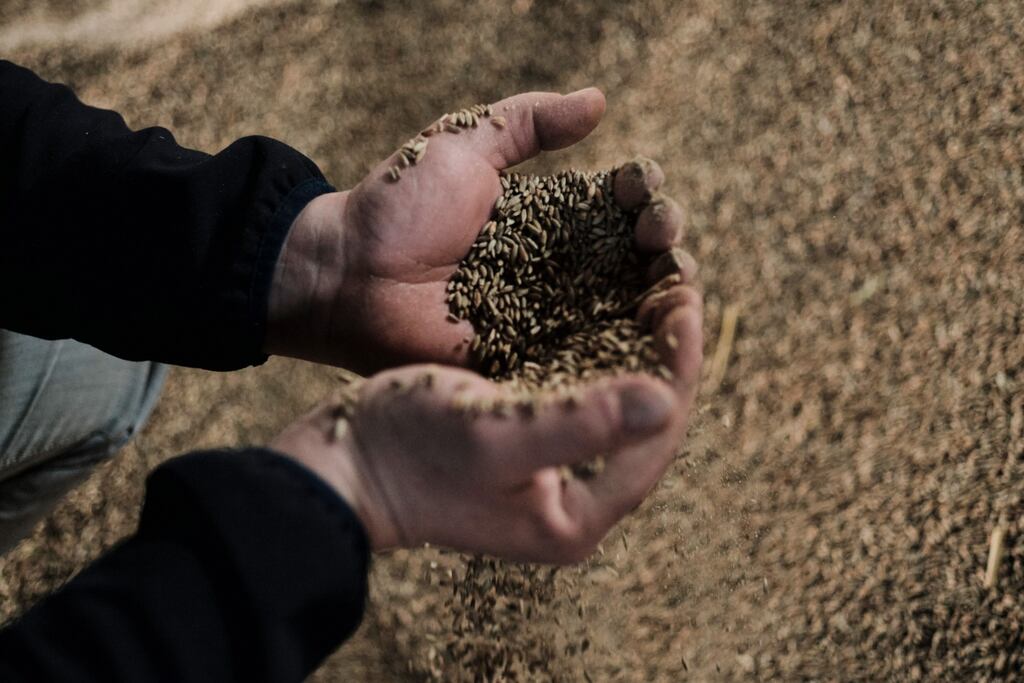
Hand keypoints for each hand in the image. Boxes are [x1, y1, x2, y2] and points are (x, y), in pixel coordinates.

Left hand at [266, 88, 686, 373]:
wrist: (346, 272)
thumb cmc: (397, 204)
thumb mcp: (465, 143)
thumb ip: (528, 120)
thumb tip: (600, 101)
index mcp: (552, 220)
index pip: (622, 208)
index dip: (644, 198)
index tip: (640, 189)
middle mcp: (560, 271)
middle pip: (636, 260)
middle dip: (663, 243)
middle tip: (659, 235)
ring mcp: (549, 320)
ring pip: (626, 310)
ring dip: (661, 296)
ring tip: (673, 285)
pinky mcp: (532, 363)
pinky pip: (590, 363)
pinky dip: (628, 354)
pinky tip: (653, 340)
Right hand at [269, 278, 700, 563]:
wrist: (346, 463)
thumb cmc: (410, 450)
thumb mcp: (494, 432)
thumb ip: (580, 423)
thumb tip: (666, 401)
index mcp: (578, 515)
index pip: (658, 435)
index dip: (680, 365)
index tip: (686, 300)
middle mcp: (577, 498)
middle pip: (647, 419)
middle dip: (667, 352)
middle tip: (678, 284)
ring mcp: (555, 471)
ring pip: (622, 401)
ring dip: (640, 345)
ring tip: (653, 286)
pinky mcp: (532, 442)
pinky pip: (588, 391)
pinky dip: (603, 348)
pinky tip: (608, 306)